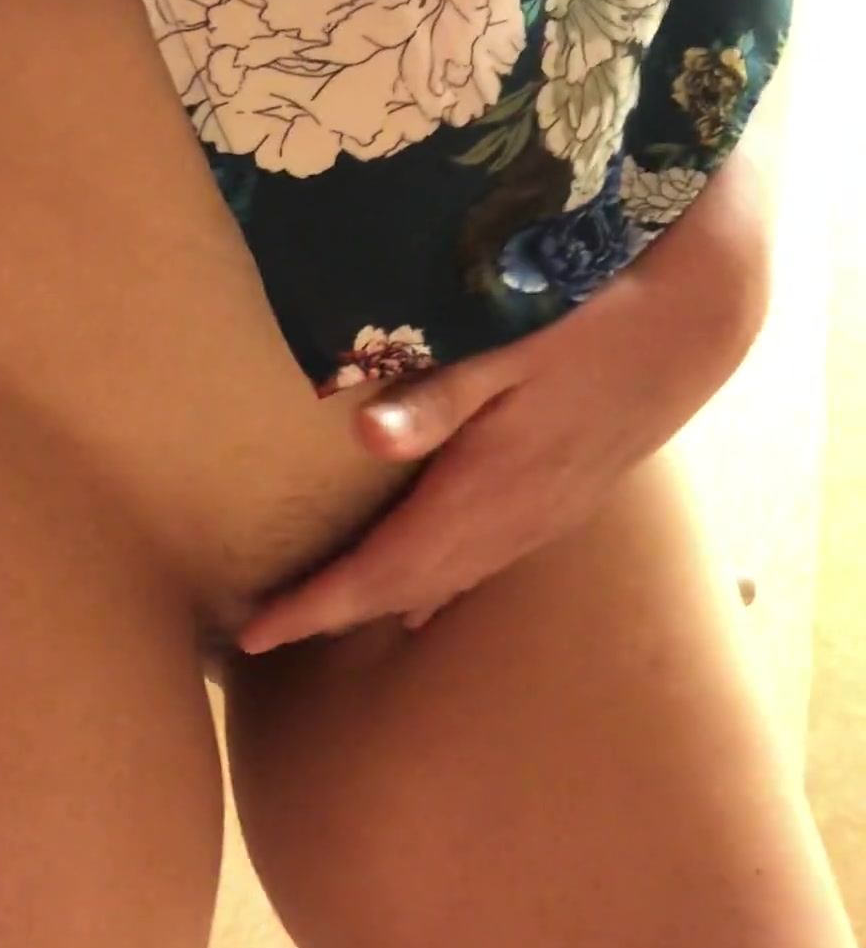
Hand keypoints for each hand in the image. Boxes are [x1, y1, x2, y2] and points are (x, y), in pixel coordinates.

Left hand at [235, 151, 770, 654]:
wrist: (697, 318)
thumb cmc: (594, 314)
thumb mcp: (511, 340)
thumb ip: (438, 392)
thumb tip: (362, 437)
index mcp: (486, 485)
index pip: (382, 567)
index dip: (315, 604)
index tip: (250, 632)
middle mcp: (513, 517)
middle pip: (405, 586)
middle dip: (332, 613)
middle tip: (259, 633)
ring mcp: (543, 513)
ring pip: (447, 579)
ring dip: (380, 602)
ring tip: (321, 618)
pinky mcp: (563, 496)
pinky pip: (484, 563)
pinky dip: (435, 584)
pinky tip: (421, 597)